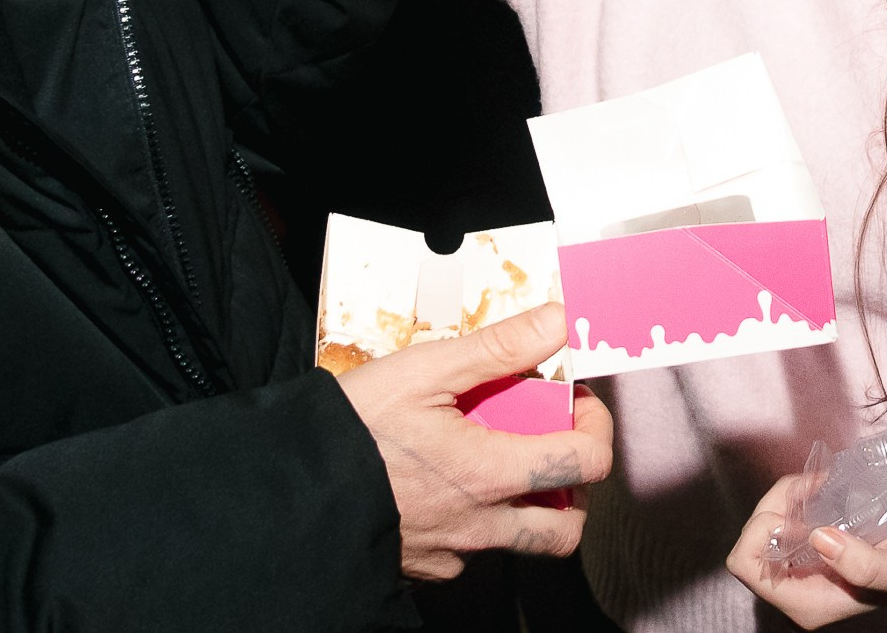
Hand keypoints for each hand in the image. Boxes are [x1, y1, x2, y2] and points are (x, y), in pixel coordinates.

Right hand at [334, 303, 613, 581]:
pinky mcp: (422, 565)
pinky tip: (448, 487)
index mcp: (490, 472)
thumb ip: (497, 348)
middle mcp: (480, 523)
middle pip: (566, 527)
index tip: (578, 401)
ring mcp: (451, 550)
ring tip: (500, 461)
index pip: (586, 464)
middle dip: (577, 488)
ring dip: (527, 506)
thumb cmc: (352, 426)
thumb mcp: (424, 369)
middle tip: (552, 445)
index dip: (597, 427)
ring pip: (517, 543)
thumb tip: (558, 321)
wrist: (289, 486)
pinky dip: (476, 522)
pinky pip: (469, 554)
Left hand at [725, 472, 886, 625]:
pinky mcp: (807, 542)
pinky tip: (822, 486)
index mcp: (807, 603)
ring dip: (787, 495)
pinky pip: (781, 509)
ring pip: (764, 519)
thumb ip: (864, 567)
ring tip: (822, 485)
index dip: (761, 534)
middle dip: (775, 506)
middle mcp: (796, 586)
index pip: (747, 566)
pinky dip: (796, 491)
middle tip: (813, 491)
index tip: (798, 516)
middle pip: (751, 539)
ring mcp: (799, 563)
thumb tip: (818, 538)